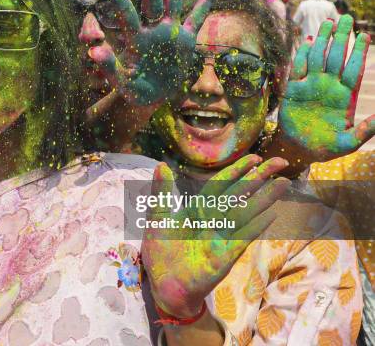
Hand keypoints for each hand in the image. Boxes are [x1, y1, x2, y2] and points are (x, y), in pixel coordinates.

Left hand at [88, 0, 214, 105]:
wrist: (152, 97)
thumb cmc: (133, 90)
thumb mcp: (121, 83)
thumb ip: (109, 68)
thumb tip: (94, 52)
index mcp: (136, 38)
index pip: (125, 11)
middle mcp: (153, 29)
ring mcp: (170, 32)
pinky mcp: (185, 40)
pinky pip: (196, 18)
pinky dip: (205, 2)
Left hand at [141, 155, 289, 316]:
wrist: (164, 285)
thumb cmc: (162, 252)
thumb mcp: (158, 218)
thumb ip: (162, 193)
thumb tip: (161, 164)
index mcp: (199, 210)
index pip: (221, 185)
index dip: (237, 171)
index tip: (254, 157)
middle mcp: (214, 221)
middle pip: (239, 195)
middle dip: (259, 178)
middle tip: (280, 161)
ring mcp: (221, 238)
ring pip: (245, 213)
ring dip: (264, 199)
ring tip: (283, 183)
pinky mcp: (223, 257)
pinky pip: (241, 239)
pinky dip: (254, 228)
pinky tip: (269, 216)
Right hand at [277, 15, 373, 162]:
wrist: (299, 150)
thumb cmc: (327, 148)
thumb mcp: (349, 143)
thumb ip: (365, 130)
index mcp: (344, 96)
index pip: (353, 69)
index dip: (358, 52)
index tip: (364, 35)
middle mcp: (328, 87)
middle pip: (336, 57)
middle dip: (341, 38)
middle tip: (345, 18)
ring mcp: (310, 86)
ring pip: (317, 58)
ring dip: (322, 40)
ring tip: (328, 22)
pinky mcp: (293, 90)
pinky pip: (297, 69)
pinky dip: (301, 55)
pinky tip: (306, 41)